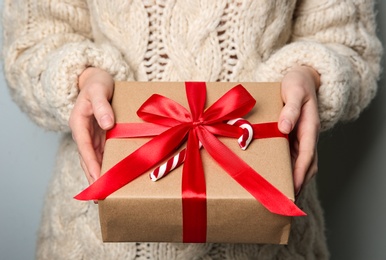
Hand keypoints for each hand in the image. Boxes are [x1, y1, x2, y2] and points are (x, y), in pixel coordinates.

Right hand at [69, 67, 113, 184]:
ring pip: (94, 158)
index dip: (90, 164)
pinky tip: (112, 175)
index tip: (97, 179)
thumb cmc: (97, 83)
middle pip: (87, 158)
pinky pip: (102, 153)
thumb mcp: (98, 90)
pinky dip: (105, 165)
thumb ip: (101, 106)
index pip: (84, 148)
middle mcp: (83, 132)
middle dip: (93, 176)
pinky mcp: (99, 135)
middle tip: (101, 195)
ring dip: (98, 174)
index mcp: (78, 123)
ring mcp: (91, 135)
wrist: (97, 79)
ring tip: (106, 192)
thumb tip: (107, 124)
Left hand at [278, 66, 320, 195]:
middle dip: (298, 183)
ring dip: (293, 179)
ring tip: (280, 193)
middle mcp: (307, 136)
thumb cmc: (297, 84)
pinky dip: (287, 169)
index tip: (293, 188)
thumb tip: (285, 128)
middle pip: (306, 165)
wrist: (301, 78)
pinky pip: (292, 157)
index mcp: (310, 127)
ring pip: (300, 164)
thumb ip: (291, 109)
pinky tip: (275, 175)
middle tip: (284, 199)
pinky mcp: (294, 137)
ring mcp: (301, 138)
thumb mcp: (294, 92)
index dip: (300, 173)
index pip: (307, 156)